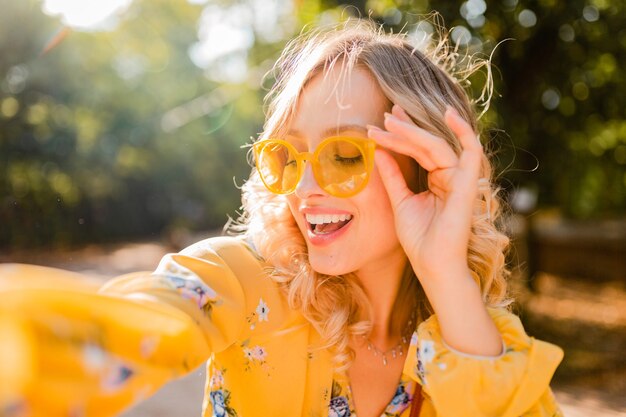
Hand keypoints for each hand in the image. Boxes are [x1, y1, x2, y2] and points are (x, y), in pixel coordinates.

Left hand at [367, 104, 483, 280]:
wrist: (431, 264)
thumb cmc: (419, 238)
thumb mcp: (400, 201)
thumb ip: (392, 175)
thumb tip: (379, 151)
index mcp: (437, 180)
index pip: (418, 150)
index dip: (402, 134)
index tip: (381, 122)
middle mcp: (450, 176)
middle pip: (426, 144)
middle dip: (404, 129)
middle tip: (383, 116)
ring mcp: (460, 179)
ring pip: (437, 145)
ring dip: (413, 132)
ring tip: (390, 120)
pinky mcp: (468, 184)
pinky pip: (472, 151)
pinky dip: (464, 132)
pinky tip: (449, 114)